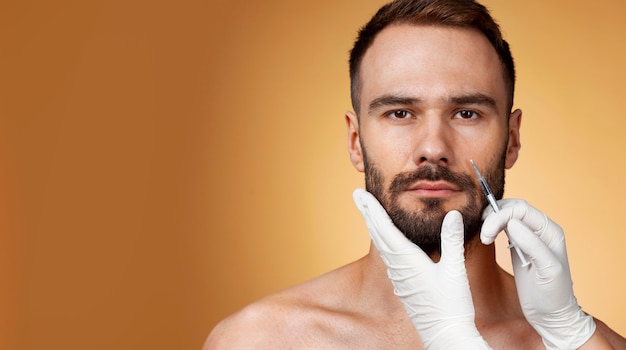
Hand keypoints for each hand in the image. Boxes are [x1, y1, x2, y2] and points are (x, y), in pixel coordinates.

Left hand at [353, 189, 490, 348]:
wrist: (444, 336)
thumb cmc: (451, 306)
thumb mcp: (454, 270)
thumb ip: (451, 240)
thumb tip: (451, 214)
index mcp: (407, 260)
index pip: (384, 228)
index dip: (372, 208)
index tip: (360, 194)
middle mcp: (398, 267)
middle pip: (378, 233)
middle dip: (367, 212)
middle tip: (357, 194)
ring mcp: (399, 276)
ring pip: (381, 245)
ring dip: (374, 225)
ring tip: (368, 211)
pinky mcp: (404, 284)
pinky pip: (388, 256)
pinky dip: (383, 240)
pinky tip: (385, 240)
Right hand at [481, 199, 595, 348]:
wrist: (551, 315)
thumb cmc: (553, 295)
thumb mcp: (547, 270)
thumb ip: (532, 245)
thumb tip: (512, 223)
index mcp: (550, 231)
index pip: (521, 210)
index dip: (501, 216)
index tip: (487, 234)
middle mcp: (540, 230)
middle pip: (513, 208)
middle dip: (494, 216)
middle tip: (484, 235)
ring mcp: (529, 237)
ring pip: (507, 215)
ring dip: (491, 221)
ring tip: (485, 238)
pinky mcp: (518, 245)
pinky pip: (504, 227)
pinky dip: (493, 227)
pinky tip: (488, 237)